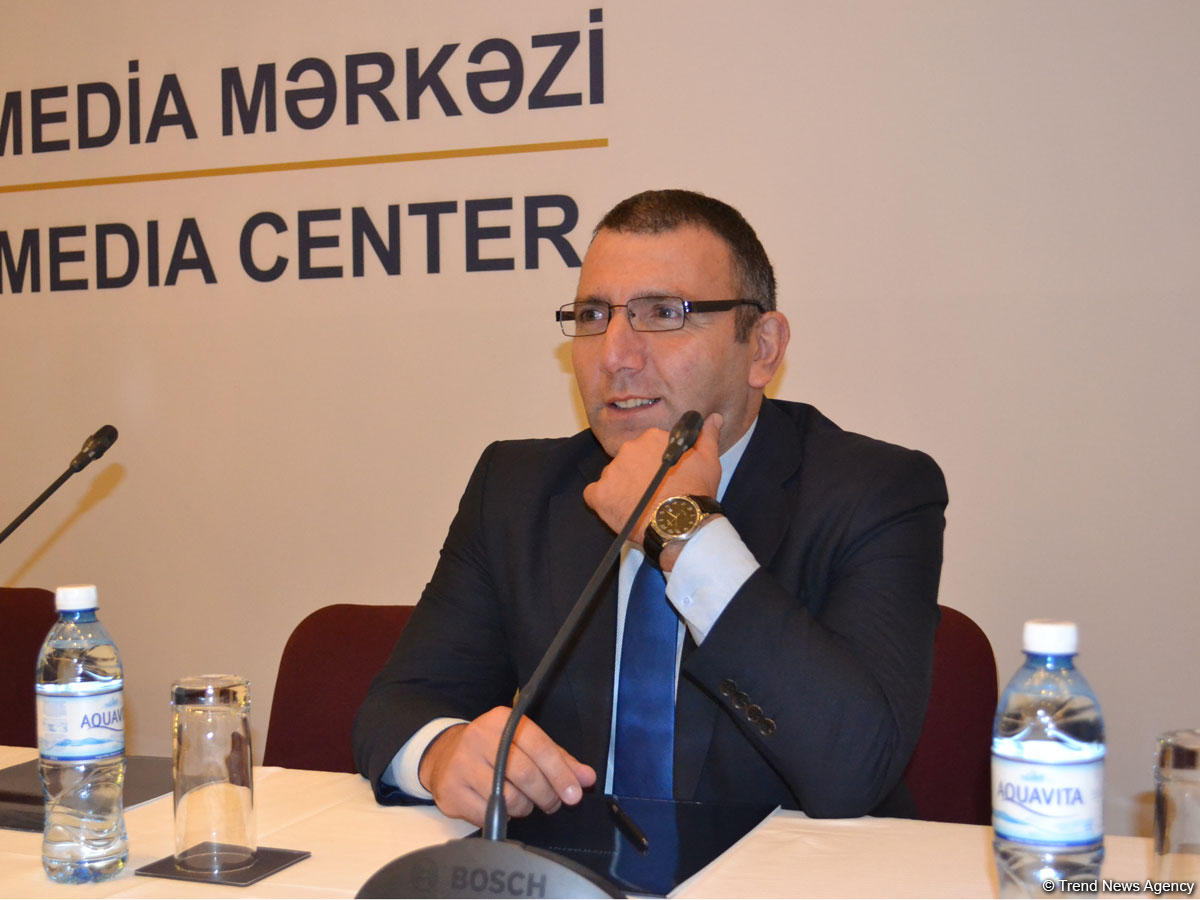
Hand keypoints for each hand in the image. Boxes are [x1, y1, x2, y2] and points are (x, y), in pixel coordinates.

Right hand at [417, 706, 596, 826]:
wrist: (445, 755)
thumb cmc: (493, 749)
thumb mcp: (524, 743)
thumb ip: (558, 758)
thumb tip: (587, 778)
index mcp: (501, 721)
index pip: (539, 747)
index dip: (560, 773)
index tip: (575, 794)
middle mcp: (478, 738)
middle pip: (525, 774)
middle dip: (547, 795)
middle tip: (553, 803)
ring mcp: (462, 765)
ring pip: (508, 798)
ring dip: (525, 808)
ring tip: (525, 803)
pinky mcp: (451, 791)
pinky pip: (488, 815)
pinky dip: (503, 817)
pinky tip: (503, 807)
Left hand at [583, 413, 722, 545]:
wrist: (680, 524)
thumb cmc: (695, 493)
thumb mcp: (708, 461)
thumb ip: (707, 437)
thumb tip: (713, 419)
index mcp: (651, 438)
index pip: (646, 446)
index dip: (654, 463)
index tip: (661, 476)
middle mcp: (628, 449)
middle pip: (628, 460)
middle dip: (636, 474)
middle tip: (650, 493)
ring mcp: (612, 471)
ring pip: (612, 476)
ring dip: (621, 488)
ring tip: (638, 504)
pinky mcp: (600, 494)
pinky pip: (595, 494)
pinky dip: (604, 501)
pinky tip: (619, 510)